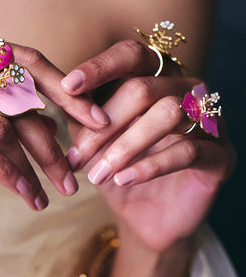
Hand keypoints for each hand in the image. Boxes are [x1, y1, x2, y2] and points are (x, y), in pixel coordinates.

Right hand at [0, 25, 109, 210]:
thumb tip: (33, 119)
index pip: (22, 60)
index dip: (66, 89)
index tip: (97, 121)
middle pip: (16, 93)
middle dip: (54, 138)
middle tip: (76, 176)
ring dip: (31, 164)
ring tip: (50, 194)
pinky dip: (3, 171)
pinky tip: (21, 193)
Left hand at [61, 39, 235, 250]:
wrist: (146, 221)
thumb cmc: (118, 172)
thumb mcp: (93, 143)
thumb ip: (80, 116)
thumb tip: (56, 94)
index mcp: (157, 78)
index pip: (132, 55)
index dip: (100, 67)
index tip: (67, 87)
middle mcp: (188, 91)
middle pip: (144, 88)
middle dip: (103, 124)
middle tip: (76, 157)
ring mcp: (209, 122)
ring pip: (169, 113)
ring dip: (126, 145)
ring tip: (97, 174)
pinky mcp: (221, 157)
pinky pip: (187, 151)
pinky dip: (150, 166)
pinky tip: (123, 180)